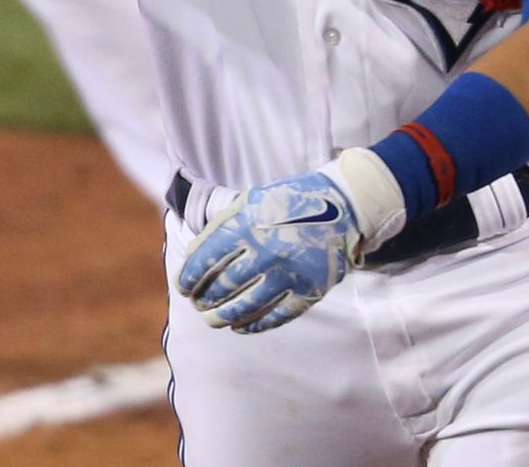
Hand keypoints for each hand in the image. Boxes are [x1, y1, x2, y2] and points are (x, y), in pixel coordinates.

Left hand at [176, 166, 366, 333]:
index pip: (206, 260)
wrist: (344, 205)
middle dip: (204, 300)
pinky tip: (241, 327)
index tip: (184, 287)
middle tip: (199, 304)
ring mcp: (289, 274)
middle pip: (222, 287)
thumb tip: (193, 255)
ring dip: (222, 318)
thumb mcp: (252, 201)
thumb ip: (222, 225)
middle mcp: (266, 252)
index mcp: (248, 226)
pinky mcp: (309, 290)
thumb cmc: (291, 201)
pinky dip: (254, 326)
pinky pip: (275, 317)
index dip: (190, 278)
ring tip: (213, 320)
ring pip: (244, 308)